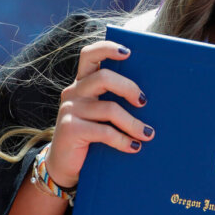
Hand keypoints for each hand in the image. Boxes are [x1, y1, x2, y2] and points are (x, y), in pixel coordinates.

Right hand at [46, 41, 153, 187]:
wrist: (64, 165)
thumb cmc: (91, 136)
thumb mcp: (101, 115)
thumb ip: (115, 101)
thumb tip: (149, 99)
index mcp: (83, 82)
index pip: (90, 55)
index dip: (108, 49)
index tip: (128, 52)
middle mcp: (74, 92)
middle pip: (104, 78)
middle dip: (129, 88)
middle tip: (143, 102)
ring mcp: (71, 110)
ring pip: (109, 108)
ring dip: (133, 123)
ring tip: (147, 134)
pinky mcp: (71, 129)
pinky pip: (104, 131)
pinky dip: (123, 140)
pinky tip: (134, 147)